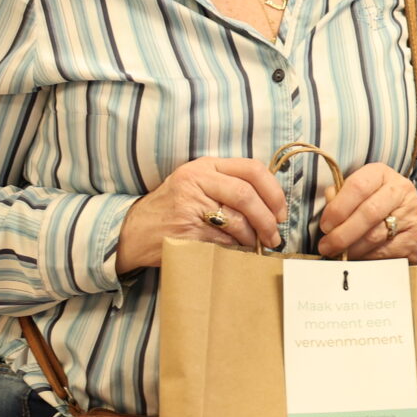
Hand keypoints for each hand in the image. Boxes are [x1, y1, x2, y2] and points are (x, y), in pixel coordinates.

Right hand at [116, 158, 286, 272]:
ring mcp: (189, 205)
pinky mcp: (185, 231)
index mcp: (206, 165)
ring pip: (237, 221)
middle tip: (274, 236)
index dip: (274, 192)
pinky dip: (235, 249)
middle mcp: (197, 180)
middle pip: (246, 195)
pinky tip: (236, 251)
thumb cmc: (174, 208)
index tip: (281, 212)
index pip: (252, 169)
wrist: (135, 230)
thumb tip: (272, 204)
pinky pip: (222, 241)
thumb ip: (229, 184)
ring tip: (255, 245)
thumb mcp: (198, 184)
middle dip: (267, 219)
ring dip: (252, 238)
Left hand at [316, 164, 416, 264]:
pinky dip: (367, 258)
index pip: (358, 186)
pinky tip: (358, 259)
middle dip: (342, 234)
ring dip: (352, 249)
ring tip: (338, 254)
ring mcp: (412, 213)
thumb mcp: (356, 195)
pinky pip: (386, 252)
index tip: (325, 226)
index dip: (338, 208)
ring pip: (376, 236)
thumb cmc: (372, 205)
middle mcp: (400, 190)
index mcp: (381, 174)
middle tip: (327, 246)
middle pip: (368, 213)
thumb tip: (329, 201)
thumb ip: (340, 197)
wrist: (405, 222)